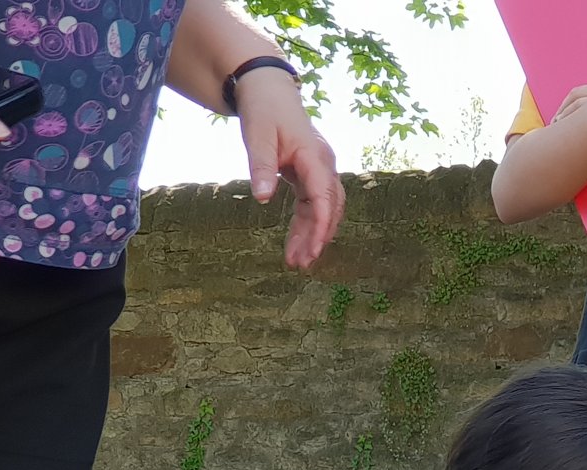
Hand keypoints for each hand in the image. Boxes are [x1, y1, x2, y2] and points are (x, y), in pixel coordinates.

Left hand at [232, 68, 343, 268]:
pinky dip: (306, 224)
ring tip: (296, 261)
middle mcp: (324, 165)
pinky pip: (313, 205)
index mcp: (314, 156)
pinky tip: (296, 243)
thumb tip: (261, 199)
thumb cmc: (263, 110)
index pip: (324, 197)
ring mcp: (319, 170)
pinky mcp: (311, 174)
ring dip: (312, 235)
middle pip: (329, 208)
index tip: (313, 250)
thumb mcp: (257, 136)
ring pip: (322, 209)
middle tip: (301, 263)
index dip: (321, 226)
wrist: (267, 90)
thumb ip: (261, 167)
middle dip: (317, 237)